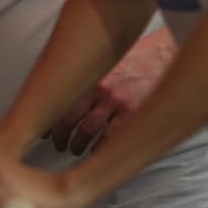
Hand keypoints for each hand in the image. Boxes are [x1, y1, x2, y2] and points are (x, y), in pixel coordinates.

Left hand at [47, 28, 174, 154]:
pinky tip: (96, 151)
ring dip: (77, 144)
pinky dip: (99, 148)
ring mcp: (117, 103)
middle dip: (60, 136)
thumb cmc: (133, 59)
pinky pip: (110, 138)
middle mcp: (101, 89)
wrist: (163, 56)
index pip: (60, 102)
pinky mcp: (133, 114)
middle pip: (69, 119)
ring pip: (87, 130)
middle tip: (59, 144)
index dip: (49, 119)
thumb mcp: (106, 63)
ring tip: (75, 149)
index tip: (44, 130)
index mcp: (90, 76)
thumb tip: (63, 94)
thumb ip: (88, 79)